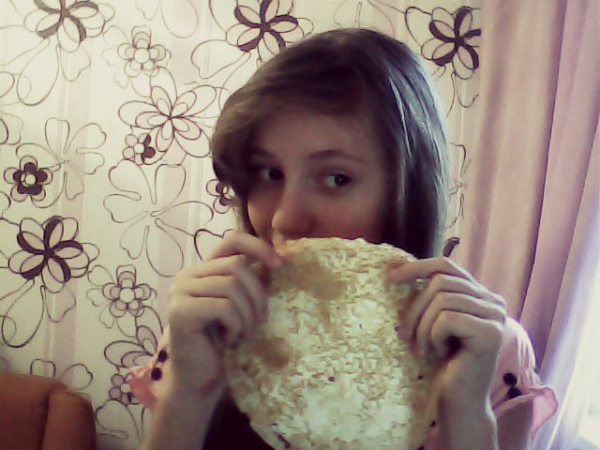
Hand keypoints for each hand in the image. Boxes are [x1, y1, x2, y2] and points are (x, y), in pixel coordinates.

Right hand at [166, 230, 282, 399]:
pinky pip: (223, 306)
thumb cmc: (223, 342)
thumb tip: (279, 259)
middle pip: (237, 265)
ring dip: (248, 314)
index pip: (232, 239)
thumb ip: (249, 281)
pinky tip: (229, 340)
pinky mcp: (180, 311)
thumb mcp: (240, 305)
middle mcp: (187, 275)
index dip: (259, 247)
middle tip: (260, 321)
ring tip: (245, 333)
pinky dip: (236, 325)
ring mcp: (180, 292)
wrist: (199, 378)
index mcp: (202, 270)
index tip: (280, 265)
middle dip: (258, 295)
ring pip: (232, 285)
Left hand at [388, 257, 506, 403]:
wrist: (457, 401)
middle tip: (405, 335)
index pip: (446, 265)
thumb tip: (396, 267)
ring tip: (423, 348)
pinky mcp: (490, 333)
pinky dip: (433, 336)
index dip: (417, 267)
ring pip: (441, 299)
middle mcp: (493, 302)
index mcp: (481, 294)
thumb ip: (430, 295)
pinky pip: (446, 318)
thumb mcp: (433, 321)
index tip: (392, 277)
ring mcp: (495, 316)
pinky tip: (438, 353)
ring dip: (422, 326)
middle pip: (440, 281)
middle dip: (414, 307)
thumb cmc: (441, 362)